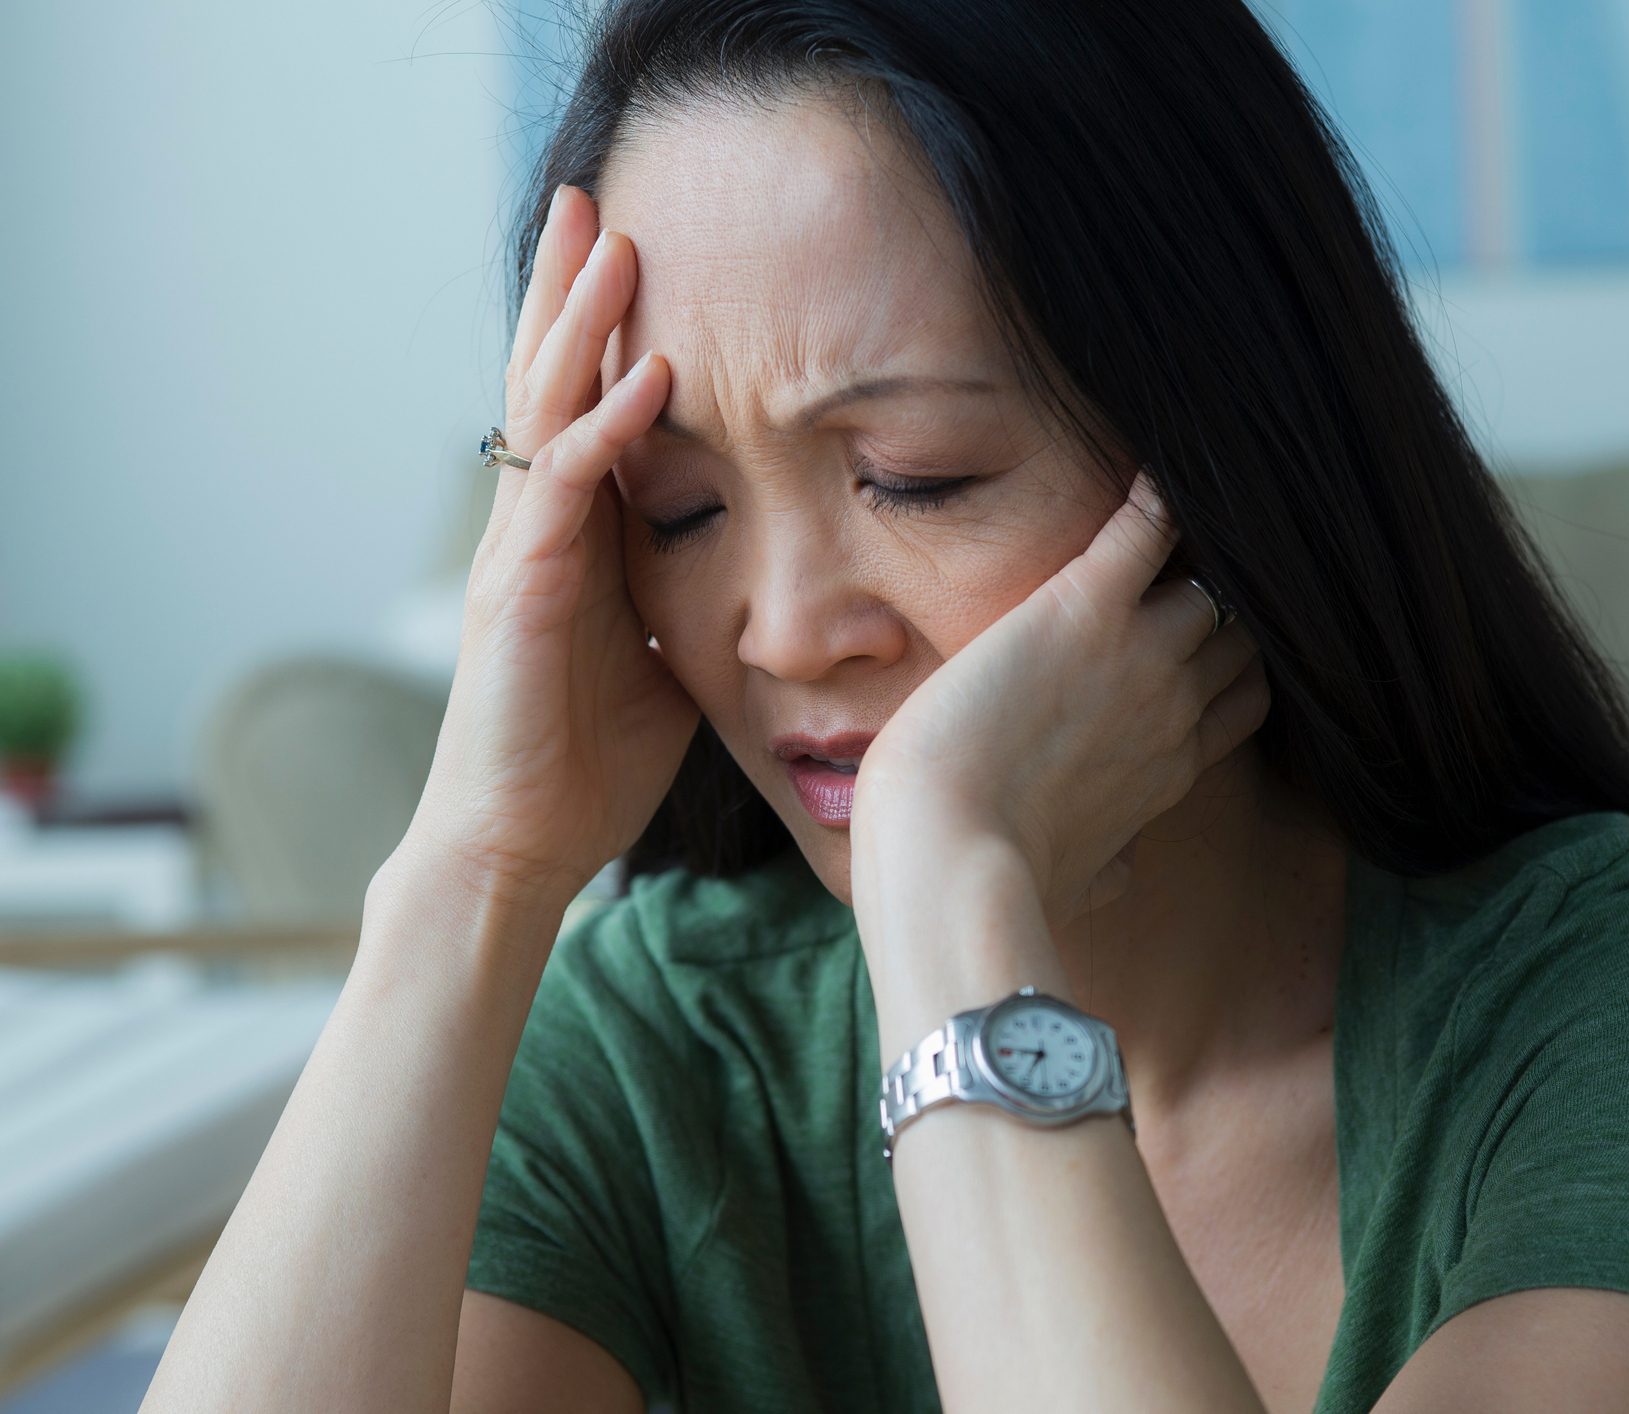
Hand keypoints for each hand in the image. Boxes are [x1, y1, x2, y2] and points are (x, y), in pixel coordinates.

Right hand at [399, 184, 694, 912]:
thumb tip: (758, 582)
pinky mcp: (520, 591)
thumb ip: (692, 603)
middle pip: (547, 382)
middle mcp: (536, 527)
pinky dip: (603, 429)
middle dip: (569, 290)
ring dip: (579, 323)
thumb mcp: (664, 661)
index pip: (582, 408)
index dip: (599, 332)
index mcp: (571, 538)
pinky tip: (645, 376)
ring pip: (543, 410)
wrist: (521, 844)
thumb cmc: (588, 762)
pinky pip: (562, 489)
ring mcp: (519, 552)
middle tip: (591, 196)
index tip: (631, 254)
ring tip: (610, 240)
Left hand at [850, 468, 1269, 928]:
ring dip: (1198, 541)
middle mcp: (1174, 705)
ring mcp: (1143, 653)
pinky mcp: (1085, 606)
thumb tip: (1119, 875)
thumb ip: (1108, 865)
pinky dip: (1157, 489)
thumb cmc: (998, 874)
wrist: (951, 849)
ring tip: (1188, 495)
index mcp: (1170, 768)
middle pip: (1239, 631)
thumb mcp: (1076, 882)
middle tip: (1197, 552)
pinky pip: (1149, 524)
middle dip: (1226, 597)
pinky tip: (1154, 453)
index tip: (1210, 639)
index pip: (1242, 698)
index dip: (1232, 663)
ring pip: (1210, 576)